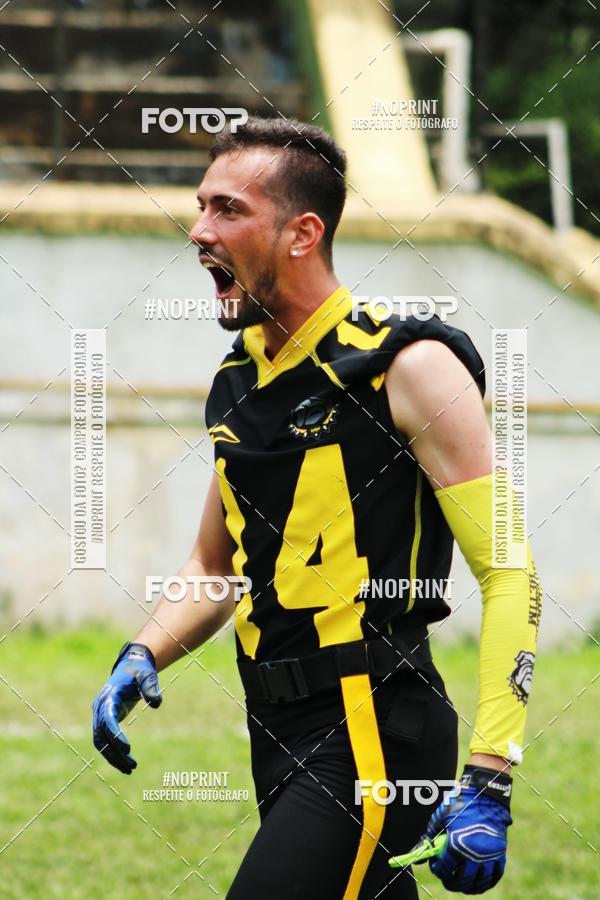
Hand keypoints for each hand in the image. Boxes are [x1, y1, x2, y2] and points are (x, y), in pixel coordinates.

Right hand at [92, 642, 161, 773]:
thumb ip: (151, 687)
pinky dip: (113, 752)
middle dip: (114, 752)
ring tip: (131, 769)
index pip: (108, 719)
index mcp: (108, 696)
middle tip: (132, 765)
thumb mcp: (147, 675)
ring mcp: (100, 714)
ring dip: (113, 757)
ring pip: (101, 742)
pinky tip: (127, 762)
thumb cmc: (139, 670)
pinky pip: (105, 740)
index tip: (127, 749)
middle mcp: (100, 707)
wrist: (130, 666)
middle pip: (102, 735)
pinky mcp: (105, 720)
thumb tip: (157, 704)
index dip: (115, 735)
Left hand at [421, 766, 512, 893]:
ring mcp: (489, 855)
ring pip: (479, 883)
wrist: (484, 792)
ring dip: (469, 887)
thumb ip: (430, 836)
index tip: (435, 866)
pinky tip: (479, 882)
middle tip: (447, 878)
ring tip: (462, 884)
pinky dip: (486, 882)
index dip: (437, 870)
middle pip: (461, 880)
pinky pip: (495, 876)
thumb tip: (420, 853)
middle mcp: (473, 854)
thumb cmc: (459, 803)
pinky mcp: (500, 853)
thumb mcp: (440, 817)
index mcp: (456, 844)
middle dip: (451, 882)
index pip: (444, 869)